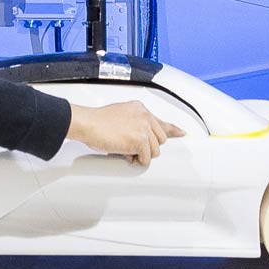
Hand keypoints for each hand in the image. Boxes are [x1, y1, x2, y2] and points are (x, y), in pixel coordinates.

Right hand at [67, 101, 186, 164]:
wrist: (88, 123)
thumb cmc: (97, 121)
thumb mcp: (120, 115)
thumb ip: (134, 122)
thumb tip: (141, 136)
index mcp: (140, 109)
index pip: (161, 121)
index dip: (172, 129)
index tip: (181, 132)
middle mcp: (145, 116)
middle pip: (160, 139)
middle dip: (148, 147)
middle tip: (132, 147)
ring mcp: (144, 127)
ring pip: (155, 150)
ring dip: (142, 154)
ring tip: (126, 149)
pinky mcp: (140, 140)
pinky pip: (146, 158)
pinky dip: (137, 160)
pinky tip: (126, 154)